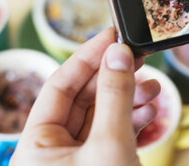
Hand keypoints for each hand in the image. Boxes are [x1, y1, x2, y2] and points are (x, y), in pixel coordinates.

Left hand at [11, 28, 160, 165]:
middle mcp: (54, 150)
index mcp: (36, 146)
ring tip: (152, 88)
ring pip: (102, 115)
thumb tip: (117, 53)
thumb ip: (114, 96)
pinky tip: (149, 110)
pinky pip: (114, 134)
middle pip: (84, 98)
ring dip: (130, 98)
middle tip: (136, 56)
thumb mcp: (110, 144)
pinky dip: (132, 120)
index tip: (110, 35)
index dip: (86, 57)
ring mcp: (78, 159)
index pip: (59, 86)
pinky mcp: (101, 164)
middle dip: (114, 77)